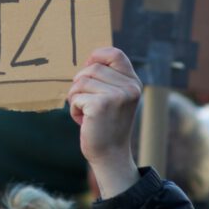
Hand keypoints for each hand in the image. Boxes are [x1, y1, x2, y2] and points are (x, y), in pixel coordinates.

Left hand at [68, 47, 141, 198]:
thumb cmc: (107, 125)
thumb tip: (90, 59)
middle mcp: (129, 87)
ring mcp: (117, 96)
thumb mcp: (115, 98)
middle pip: (92, 68)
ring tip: (85, 111)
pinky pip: (76, 97)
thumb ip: (109, 79)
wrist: (110, 155)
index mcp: (134, 83)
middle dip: (80, 83)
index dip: (97, 56)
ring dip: (76, 97)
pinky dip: (74, 109)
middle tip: (84, 101)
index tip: (88, 68)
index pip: (115, 53)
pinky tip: (84, 120)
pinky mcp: (101, 105)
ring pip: (81, 81)